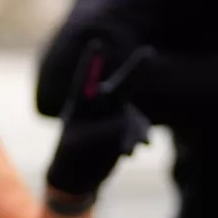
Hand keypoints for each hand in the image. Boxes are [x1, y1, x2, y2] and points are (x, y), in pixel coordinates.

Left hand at [43, 27, 155, 203]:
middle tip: (148, 52)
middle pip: (121, 84)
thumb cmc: (69, 157)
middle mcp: (100, 104)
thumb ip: (101, 132)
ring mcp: (116, 115)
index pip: (85, 77)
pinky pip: (138, 129)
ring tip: (128, 151)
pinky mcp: (126, 128)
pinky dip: (138, 139)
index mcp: (79, 102)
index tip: (96, 43)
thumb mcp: (77, 145)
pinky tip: (135, 150)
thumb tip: (124, 125)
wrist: (79, 174)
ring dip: (134, 133)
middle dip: (136, 68)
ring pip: (132, 116)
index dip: (91, 60)